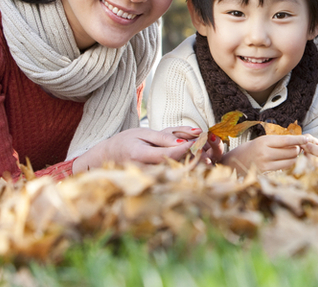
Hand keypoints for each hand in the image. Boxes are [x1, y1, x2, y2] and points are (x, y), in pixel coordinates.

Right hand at [72, 126, 197, 173]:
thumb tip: (184, 142)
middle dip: (195, 160)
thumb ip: (164, 137)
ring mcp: (147, 180)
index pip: (170, 153)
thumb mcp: (143, 133)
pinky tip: (194, 166)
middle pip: (175, 167)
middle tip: (209, 152)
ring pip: (175, 175)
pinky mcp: (151, 184)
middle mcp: (144, 170)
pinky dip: (184, 172)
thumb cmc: (126, 141)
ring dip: (193, 168)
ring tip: (206, 159)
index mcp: (140, 155)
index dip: (187, 147)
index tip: (200, 140)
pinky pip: (171, 179)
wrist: (108, 156)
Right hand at [220, 134, 311, 173]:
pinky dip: (288, 164)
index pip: (286, 140)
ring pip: (290, 160)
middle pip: (291, 151)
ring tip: (290, 154)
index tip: (307, 138)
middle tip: (296, 147)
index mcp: (263, 141)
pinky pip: (284, 168)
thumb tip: (295, 142)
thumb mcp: (260, 141)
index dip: (299, 139)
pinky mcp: (266, 173)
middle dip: (297, 149)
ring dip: (294, 157)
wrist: (231, 164)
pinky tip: (284, 160)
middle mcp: (265, 152)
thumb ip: (276, 142)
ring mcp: (265, 164)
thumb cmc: (248, 150)